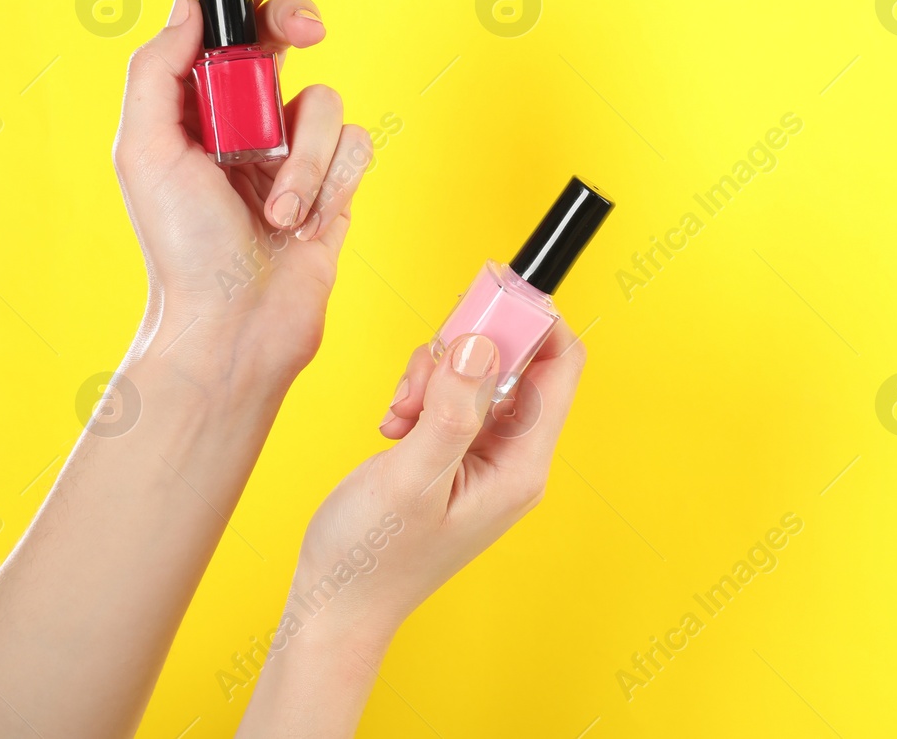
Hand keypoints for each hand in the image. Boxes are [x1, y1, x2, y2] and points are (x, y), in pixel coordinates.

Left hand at [113, 0, 370, 389]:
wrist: (237, 323)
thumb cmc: (181, 249)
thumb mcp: (145, 149)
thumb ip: (160, 69)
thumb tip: (190, 7)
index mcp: (194, 106)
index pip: (228, 22)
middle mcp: (245, 119)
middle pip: (288, 37)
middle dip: (298, 26)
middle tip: (304, 30)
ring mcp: (293, 151)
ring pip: (325, 101)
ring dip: (302, 157)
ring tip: (277, 206)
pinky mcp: (335, 183)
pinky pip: (355, 145)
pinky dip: (332, 181)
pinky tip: (306, 219)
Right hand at [284, 326, 585, 642]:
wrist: (336, 606)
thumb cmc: (371, 559)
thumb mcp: (411, 477)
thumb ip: (452, 409)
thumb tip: (483, 345)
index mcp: (521, 466)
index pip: (561, 367)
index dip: (536, 319)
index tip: (493, 290)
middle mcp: (514, 458)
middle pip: (517, 362)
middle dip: (468, 349)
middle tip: (422, 373)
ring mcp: (485, 456)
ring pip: (479, 373)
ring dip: (436, 373)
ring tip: (401, 411)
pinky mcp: (456, 454)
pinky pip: (452, 396)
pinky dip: (422, 394)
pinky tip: (395, 424)